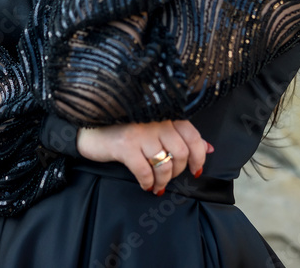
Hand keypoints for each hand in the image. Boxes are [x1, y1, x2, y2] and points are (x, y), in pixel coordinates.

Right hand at [76, 119, 214, 194]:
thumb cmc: (125, 128)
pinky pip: (145, 171)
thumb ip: (181, 135)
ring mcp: (140, 132)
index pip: (193, 136)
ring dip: (163, 181)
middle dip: (178, 171)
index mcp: (165, 114)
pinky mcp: (125, 146)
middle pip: (181, 153)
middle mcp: (155, 120)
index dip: (199, 156)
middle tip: (168, 177)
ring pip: (164, 164)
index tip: (196, 170)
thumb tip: (209, 148)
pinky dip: (147, 182)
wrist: (90, 129)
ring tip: (157, 185)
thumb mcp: (154, 127)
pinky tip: (145, 185)